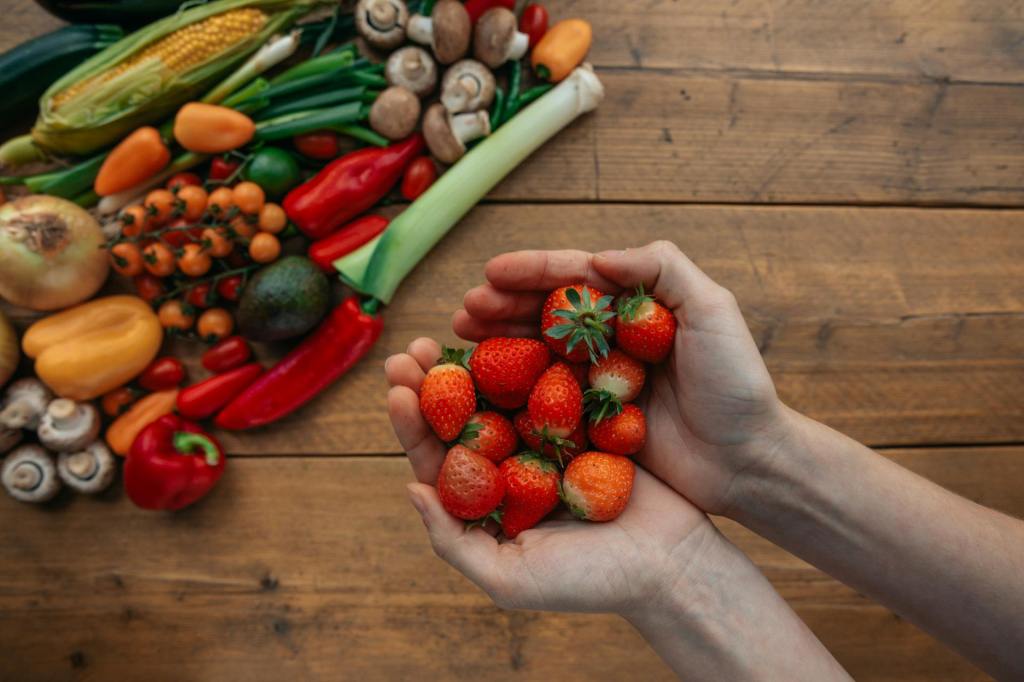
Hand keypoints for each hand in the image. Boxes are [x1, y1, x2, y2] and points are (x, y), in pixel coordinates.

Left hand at [385, 337, 714, 615]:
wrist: (672, 565)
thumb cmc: (591, 582)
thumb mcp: (510, 577)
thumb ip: (454, 541)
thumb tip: (410, 488)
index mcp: (488, 502)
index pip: (439, 458)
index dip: (413, 423)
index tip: (396, 388)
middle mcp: (512, 466)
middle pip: (463, 417)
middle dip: (433, 381)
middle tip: (411, 349)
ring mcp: (550, 440)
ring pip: (503, 392)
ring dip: (475, 361)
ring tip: (452, 329)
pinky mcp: (587, 420)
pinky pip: (554, 384)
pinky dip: (533, 358)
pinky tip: (514, 331)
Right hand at [453, 241, 786, 514]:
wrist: (749, 461)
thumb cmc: (737, 383)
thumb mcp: (712, 310)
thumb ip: (663, 269)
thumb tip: (597, 257)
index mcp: (634, 306)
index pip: (575, 278)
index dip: (531, 272)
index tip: (490, 272)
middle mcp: (609, 340)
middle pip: (544, 314)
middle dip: (501, 306)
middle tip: (463, 311)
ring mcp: (597, 382)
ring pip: (535, 353)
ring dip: (496, 343)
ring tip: (459, 337)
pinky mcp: (591, 423)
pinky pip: (542, 400)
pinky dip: (509, 390)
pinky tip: (480, 387)